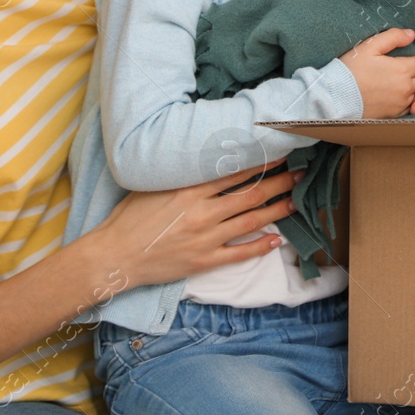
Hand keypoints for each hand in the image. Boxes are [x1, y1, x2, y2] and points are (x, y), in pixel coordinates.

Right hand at [94, 158, 299, 288]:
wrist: (115, 255)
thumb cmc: (130, 218)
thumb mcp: (154, 186)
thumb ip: (183, 175)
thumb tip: (207, 158)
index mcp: (189, 190)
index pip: (235, 171)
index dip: (261, 162)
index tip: (279, 152)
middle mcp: (202, 213)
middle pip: (251, 194)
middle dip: (279, 183)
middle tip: (299, 174)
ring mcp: (205, 239)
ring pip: (250, 221)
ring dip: (276, 211)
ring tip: (294, 201)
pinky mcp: (204, 261)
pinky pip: (239, 254)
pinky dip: (259, 247)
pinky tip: (276, 240)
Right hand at [342, 27, 414, 118]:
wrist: (336, 96)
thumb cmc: (352, 69)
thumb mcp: (370, 46)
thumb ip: (393, 37)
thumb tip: (411, 34)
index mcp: (403, 70)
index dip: (413, 61)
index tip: (399, 62)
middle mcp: (406, 89)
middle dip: (412, 74)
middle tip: (393, 72)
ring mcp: (400, 104)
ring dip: (407, 88)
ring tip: (388, 84)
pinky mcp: (393, 115)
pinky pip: (406, 107)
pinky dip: (401, 101)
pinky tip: (385, 95)